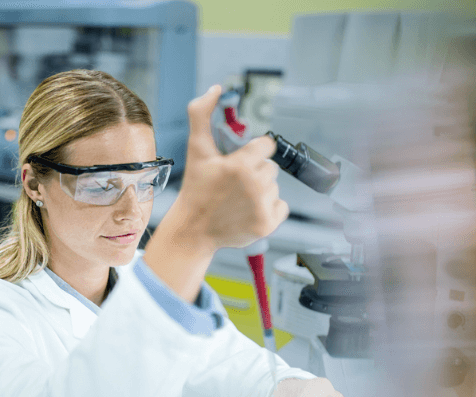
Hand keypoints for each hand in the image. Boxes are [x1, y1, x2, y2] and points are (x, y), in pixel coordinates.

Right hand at [177, 84, 287, 250]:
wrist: (193, 230)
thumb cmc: (196, 189)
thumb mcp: (196, 149)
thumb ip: (201, 114)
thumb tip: (215, 88)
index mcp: (240, 164)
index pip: (266, 145)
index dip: (252, 152)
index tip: (239, 162)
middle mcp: (254, 184)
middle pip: (270, 167)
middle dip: (254, 172)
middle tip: (233, 184)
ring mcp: (262, 205)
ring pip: (275, 186)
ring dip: (261, 190)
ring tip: (238, 198)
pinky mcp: (268, 223)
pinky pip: (282, 206)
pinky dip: (269, 208)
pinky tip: (249, 210)